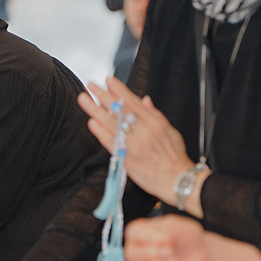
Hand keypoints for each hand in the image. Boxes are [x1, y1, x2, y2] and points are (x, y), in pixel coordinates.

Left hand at [78, 76, 198, 209]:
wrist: (177, 181)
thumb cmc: (174, 156)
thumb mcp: (169, 130)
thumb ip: (154, 114)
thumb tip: (144, 99)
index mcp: (154, 123)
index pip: (133, 102)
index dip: (119, 90)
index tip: (108, 80)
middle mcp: (144, 132)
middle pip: (120, 110)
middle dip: (103, 95)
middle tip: (90, 85)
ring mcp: (134, 146)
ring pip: (111, 124)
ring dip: (95, 110)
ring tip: (83, 99)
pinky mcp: (127, 159)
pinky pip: (111, 143)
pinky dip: (100, 132)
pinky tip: (91, 122)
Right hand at [125, 215, 208, 260]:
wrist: (199, 255)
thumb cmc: (186, 238)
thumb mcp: (180, 226)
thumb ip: (168, 228)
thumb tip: (161, 240)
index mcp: (139, 232)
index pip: (133, 234)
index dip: (150, 238)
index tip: (167, 240)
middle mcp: (136, 250)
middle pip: (131, 255)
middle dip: (153, 255)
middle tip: (171, 252)